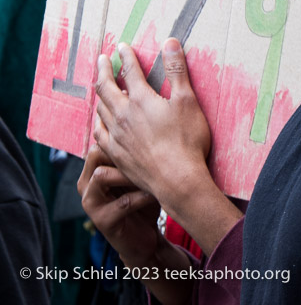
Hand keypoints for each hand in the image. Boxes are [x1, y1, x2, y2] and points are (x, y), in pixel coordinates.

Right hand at [78, 144, 161, 266]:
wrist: (144, 238)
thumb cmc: (142, 199)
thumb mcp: (137, 173)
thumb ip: (135, 154)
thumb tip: (151, 123)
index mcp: (92, 169)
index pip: (99, 141)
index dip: (121, 136)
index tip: (145, 135)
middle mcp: (86, 184)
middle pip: (96, 153)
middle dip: (122, 153)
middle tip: (146, 154)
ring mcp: (91, 204)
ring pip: (101, 175)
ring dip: (128, 173)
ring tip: (149, 174)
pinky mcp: (102, 222)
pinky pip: (122, 202)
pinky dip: (141, 196)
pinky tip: (154, 195)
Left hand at [94, 39, 210, 208]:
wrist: (177, 181)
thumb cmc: (186, 141)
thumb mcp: (187, 100)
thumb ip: (176, 70)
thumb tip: (170, 42)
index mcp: (140, 100)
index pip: (129, 71)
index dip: (126, 56)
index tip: (122, 46)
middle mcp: (123, 116)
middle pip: (106, 88)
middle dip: (103, 70)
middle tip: (101, 59)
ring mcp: (117, 137)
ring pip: (100, 110)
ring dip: (99, 94)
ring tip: (100, 88)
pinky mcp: (117, 155)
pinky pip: (99, 135)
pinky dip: (98, 122)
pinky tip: (100, 123)